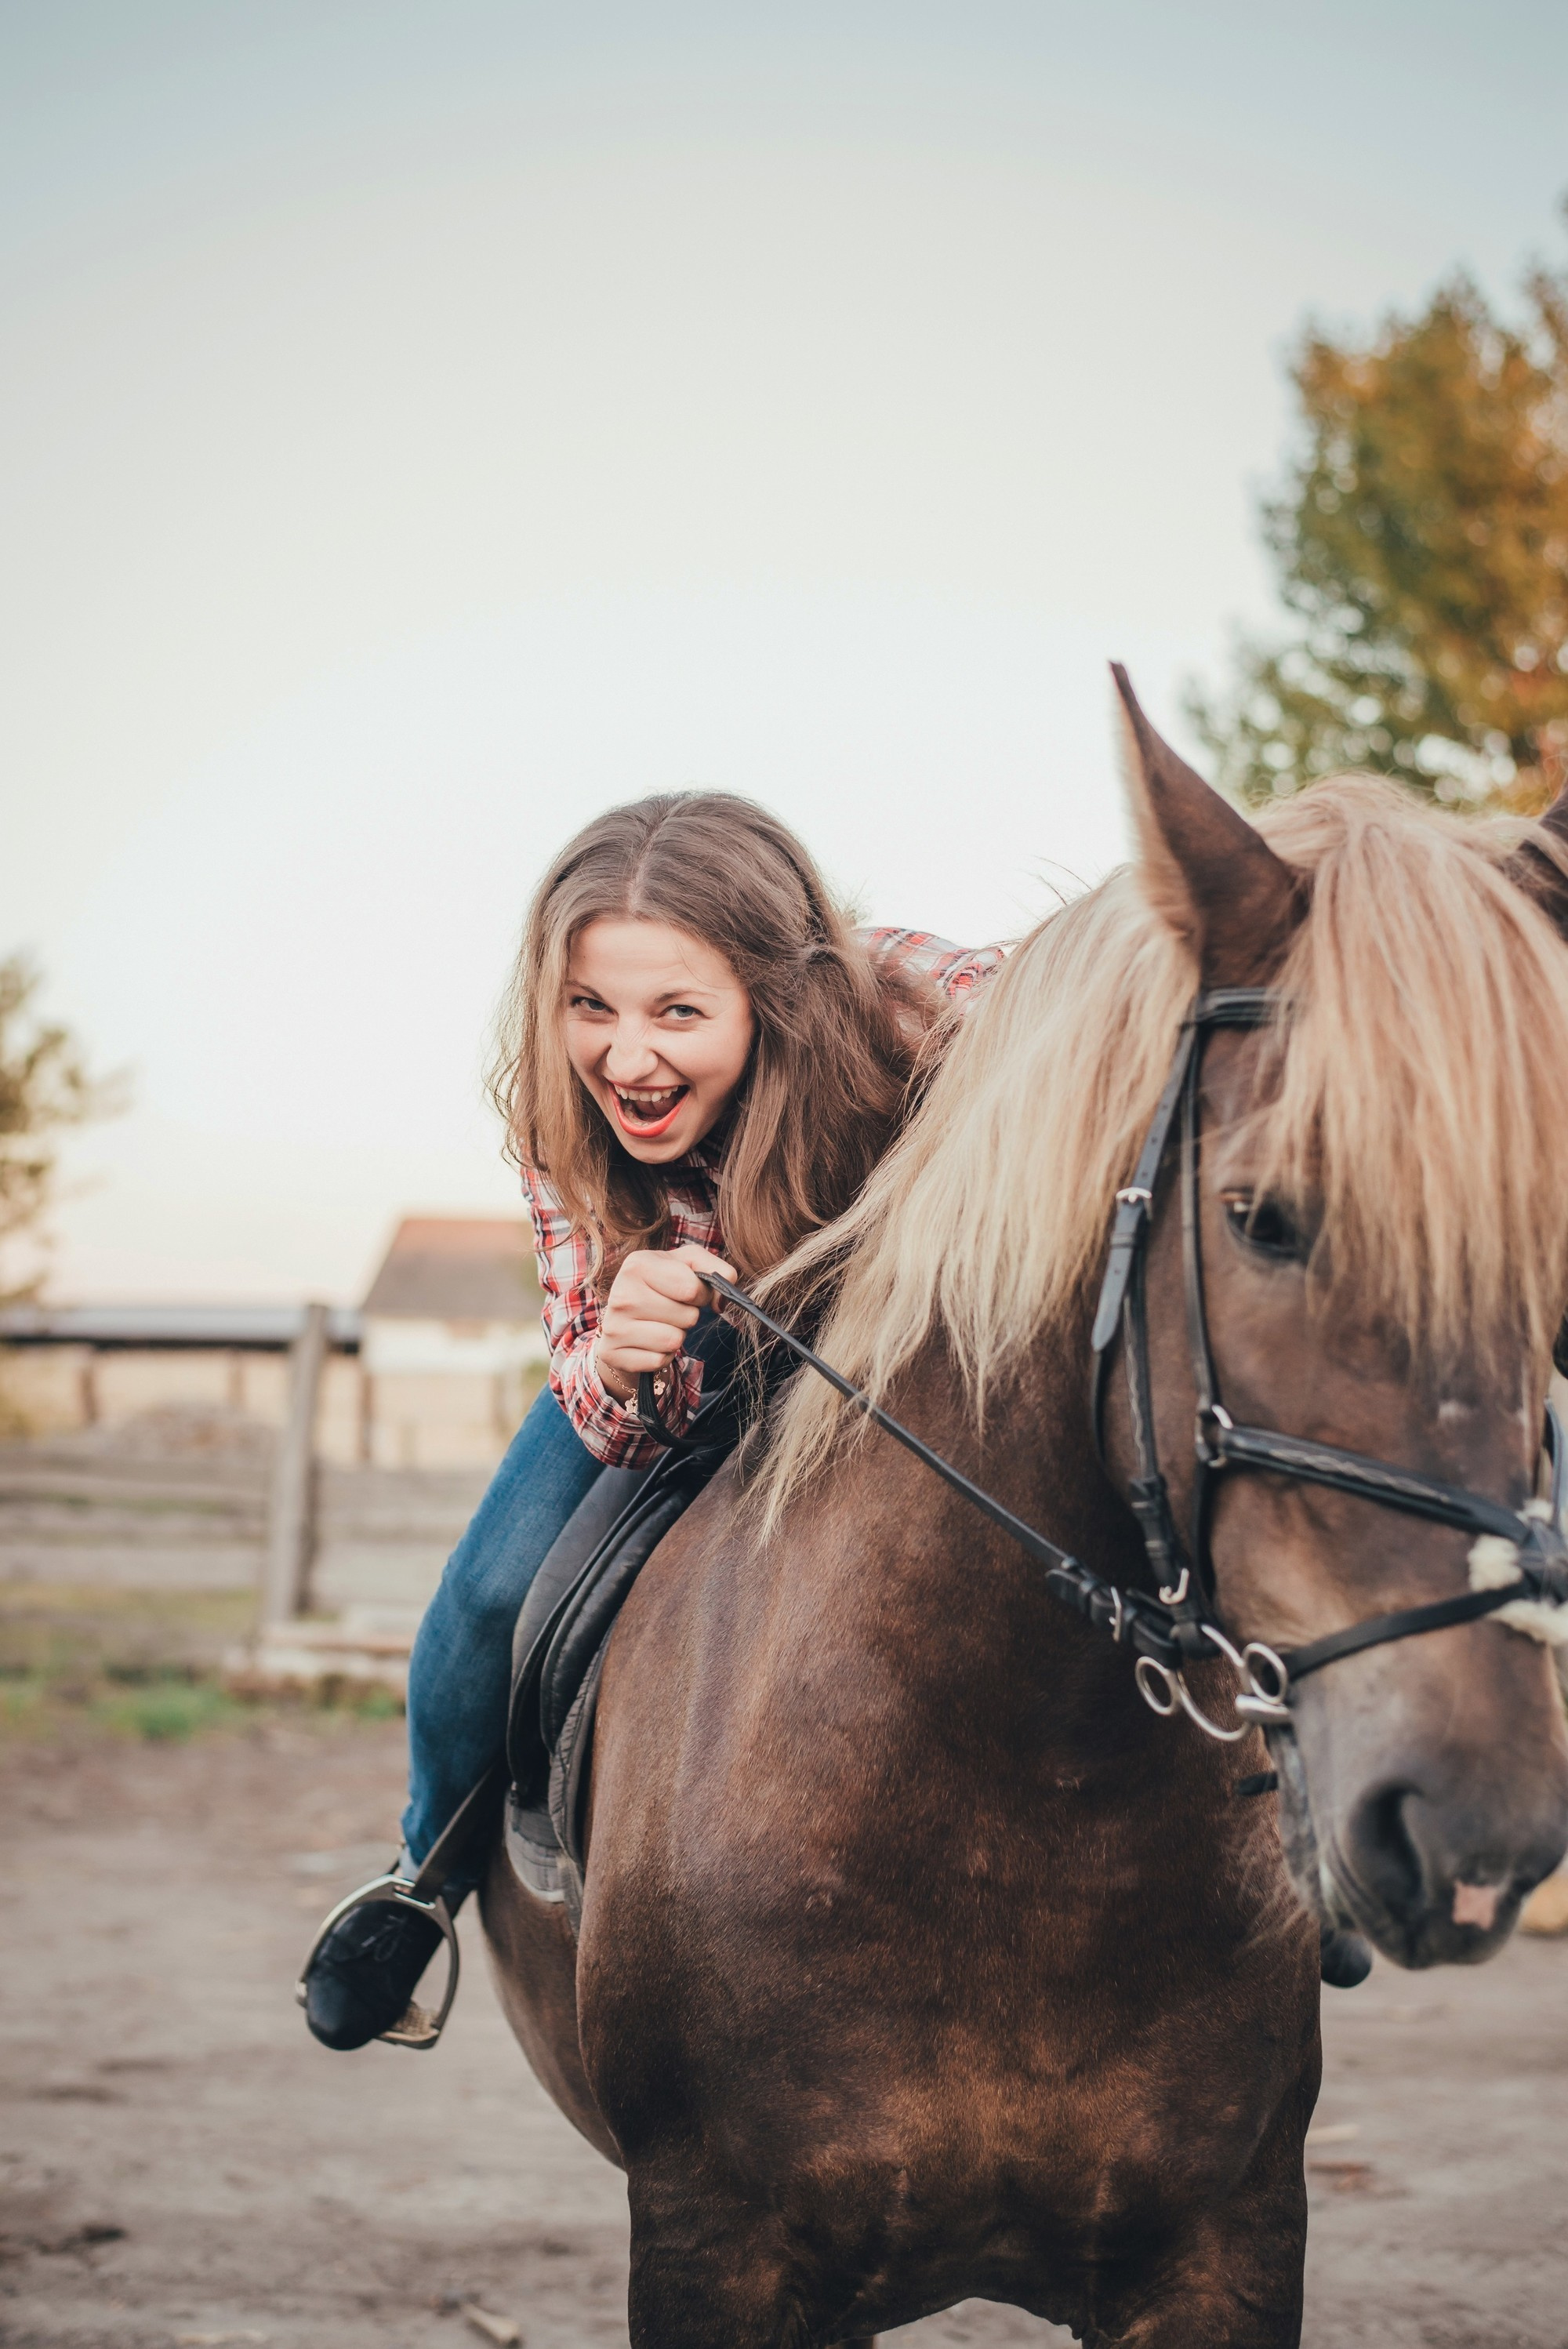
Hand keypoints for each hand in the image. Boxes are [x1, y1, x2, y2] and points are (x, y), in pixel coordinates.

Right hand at [595, 1242, 735, 1403]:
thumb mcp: (688, 1264)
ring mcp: (613, 1326)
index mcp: (638, 1264)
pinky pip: (659, 1360)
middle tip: (672, 1309)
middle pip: (687, 1317)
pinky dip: (662, 1355)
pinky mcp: (613, 1353)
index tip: (691, 1293)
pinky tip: (649, 1342)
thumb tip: (721, 1300)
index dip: (702, 1294)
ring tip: (661, 1324)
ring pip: (674, 1341)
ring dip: (677, 1336)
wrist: (625, 1315)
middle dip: (688, 1315)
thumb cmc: (662, 1284)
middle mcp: (621, 1294)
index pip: (691, 1289)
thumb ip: (717, 1269)